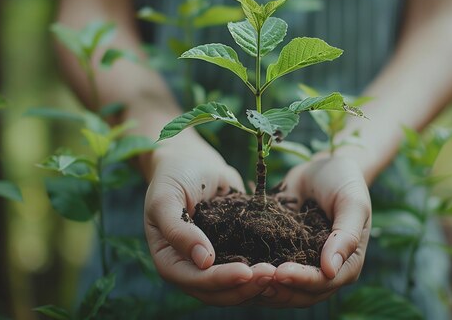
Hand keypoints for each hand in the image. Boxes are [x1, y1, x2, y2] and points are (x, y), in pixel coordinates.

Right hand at [144, 140, 275, 305]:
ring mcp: (213, 262)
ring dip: (258, 284)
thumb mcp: (166, 199)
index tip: (246, 272)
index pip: (193, 281)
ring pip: (236, 286)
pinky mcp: (233, 251)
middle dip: (244, 287)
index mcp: (169, 260)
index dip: (219, 280)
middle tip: (271, 274)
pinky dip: (264, 270)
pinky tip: (285, 264)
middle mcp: (190, 268)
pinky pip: (249, 268)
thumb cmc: (174, 176)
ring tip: (281, 272)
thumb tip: (204, 261)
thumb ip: (178, 230)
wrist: (192, 160)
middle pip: (217, 292)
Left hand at [256, 152, 371, 307]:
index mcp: (347, 264)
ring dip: (261, 287)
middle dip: (278, 289)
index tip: (281, 272)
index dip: (303, 280)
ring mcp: (300, 265)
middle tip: (255, 277)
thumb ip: (346, 235)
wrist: (321, 168)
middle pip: (301, 294)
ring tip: (242, 276)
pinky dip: (251, 273)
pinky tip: (232, 265)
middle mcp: (323, 272)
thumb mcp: (352, 203)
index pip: (324, 282)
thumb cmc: (343, 181)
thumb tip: (331, 270)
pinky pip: (266, 270)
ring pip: (281, 289)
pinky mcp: (279, 255)